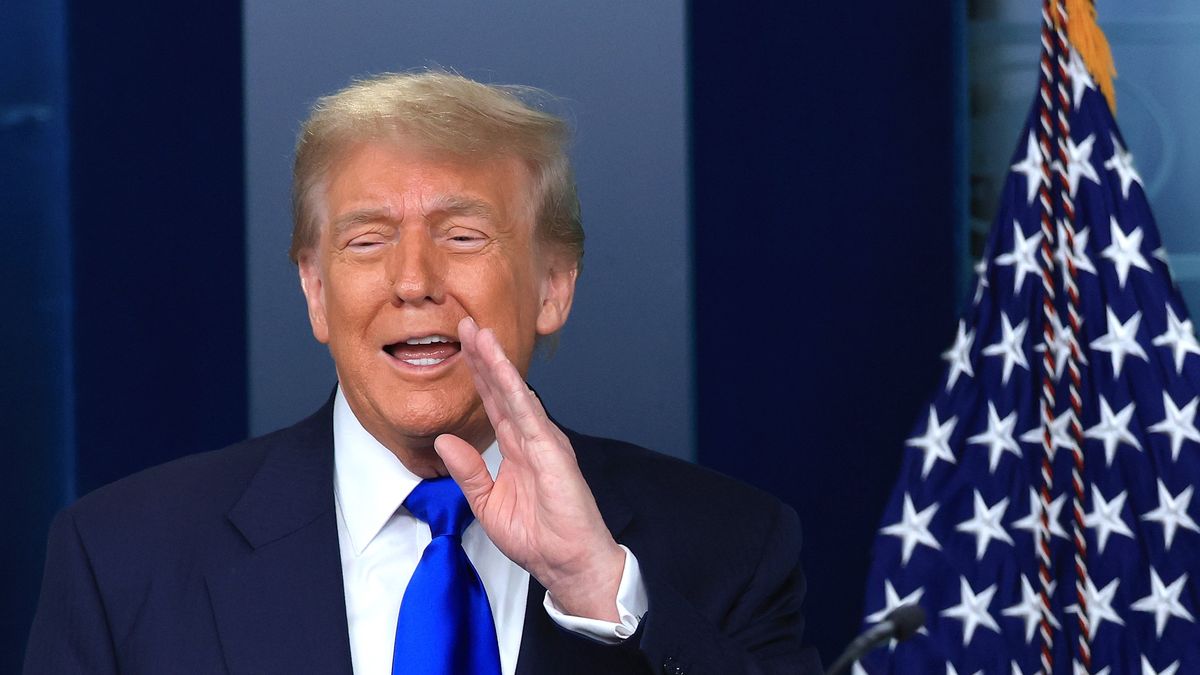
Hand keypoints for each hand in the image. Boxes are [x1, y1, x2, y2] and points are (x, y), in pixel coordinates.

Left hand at [434, 316, 625, 621]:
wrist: (568, 563)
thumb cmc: (538, 538)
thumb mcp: (487, 504)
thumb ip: (468, 471)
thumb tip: (444, 441)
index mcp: (516, 448)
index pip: (492, 403)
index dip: (477, 374)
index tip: (460, 346)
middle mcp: (531, 437)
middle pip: (502, 389)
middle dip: (484, 356)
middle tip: (466, 323)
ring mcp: (543, 441)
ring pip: (515, 393)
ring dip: (497, 362)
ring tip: (480, 334)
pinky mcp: (552, 451)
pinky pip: (529, 415)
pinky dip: (514, 390)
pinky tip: (501, 370)